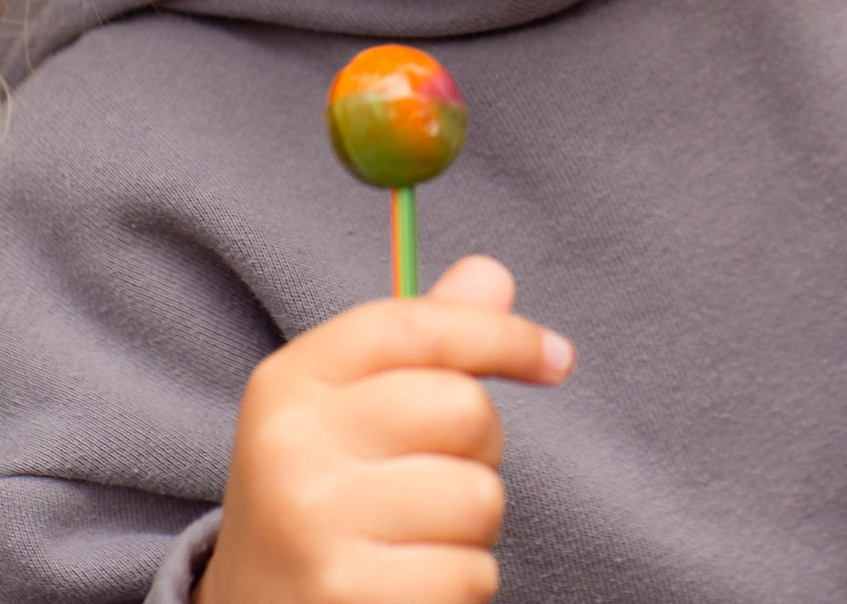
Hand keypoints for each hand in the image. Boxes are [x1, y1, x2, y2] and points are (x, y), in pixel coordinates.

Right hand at [198, 255, 573, 603]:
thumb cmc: (318, 501)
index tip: (557, 357)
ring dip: (469, 529)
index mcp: (289, 385)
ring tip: (409, 541)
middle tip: (429, 481)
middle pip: (465, 408)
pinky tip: (405, 588)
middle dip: (477, 448)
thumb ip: (418, 344)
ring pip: (480, 498)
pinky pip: (473, 574)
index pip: (417, 326)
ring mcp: (319, 526)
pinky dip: (458, 587)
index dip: (503, 334)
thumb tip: (491, 275)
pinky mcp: (354, 597)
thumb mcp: (344, 412)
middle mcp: (293, 447)